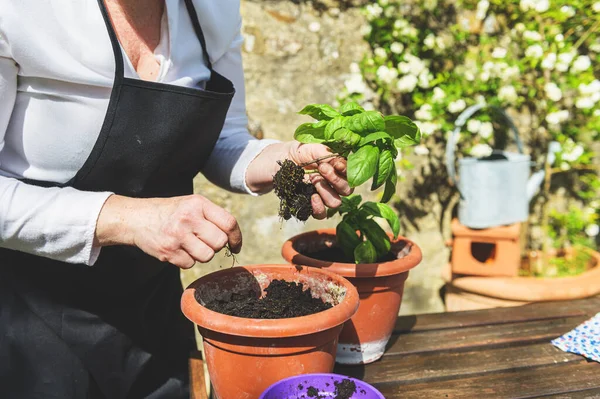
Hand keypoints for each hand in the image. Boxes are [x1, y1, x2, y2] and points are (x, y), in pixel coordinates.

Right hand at [95, 194, 241, 268]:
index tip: (235, 245)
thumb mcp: (191, 204)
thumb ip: (212, 216)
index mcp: (198, 204)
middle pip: (219, 242)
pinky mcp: (168, 251)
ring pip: (207, 255)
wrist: (137, 218)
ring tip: (189, 244)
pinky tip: (177, 249)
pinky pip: (190, 264)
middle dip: (215, 245)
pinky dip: (186, 260)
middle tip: (203, 240)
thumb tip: (233, 237)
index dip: (236, 237)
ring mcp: (177, 235)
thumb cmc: (171, 212)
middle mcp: (188, 218)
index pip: (229, 223)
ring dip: (201, 254)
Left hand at [287, 142, 352, 218]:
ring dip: (326, 191)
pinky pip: (321, 214)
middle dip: (335, 179)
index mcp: (337, 168)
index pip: (350, 173)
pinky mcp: (311, 206)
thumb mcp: (312, 148)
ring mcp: (323, 196)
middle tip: (322, 168)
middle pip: (347, 190)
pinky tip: (312, 197)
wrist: (277, 162)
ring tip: (312, 179)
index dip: (346, 170)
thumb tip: (340, 161)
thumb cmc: (298, 153)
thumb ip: (327, 153)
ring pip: (336, 202)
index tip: (335, 164)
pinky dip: (319, 207)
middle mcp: (333, 184)